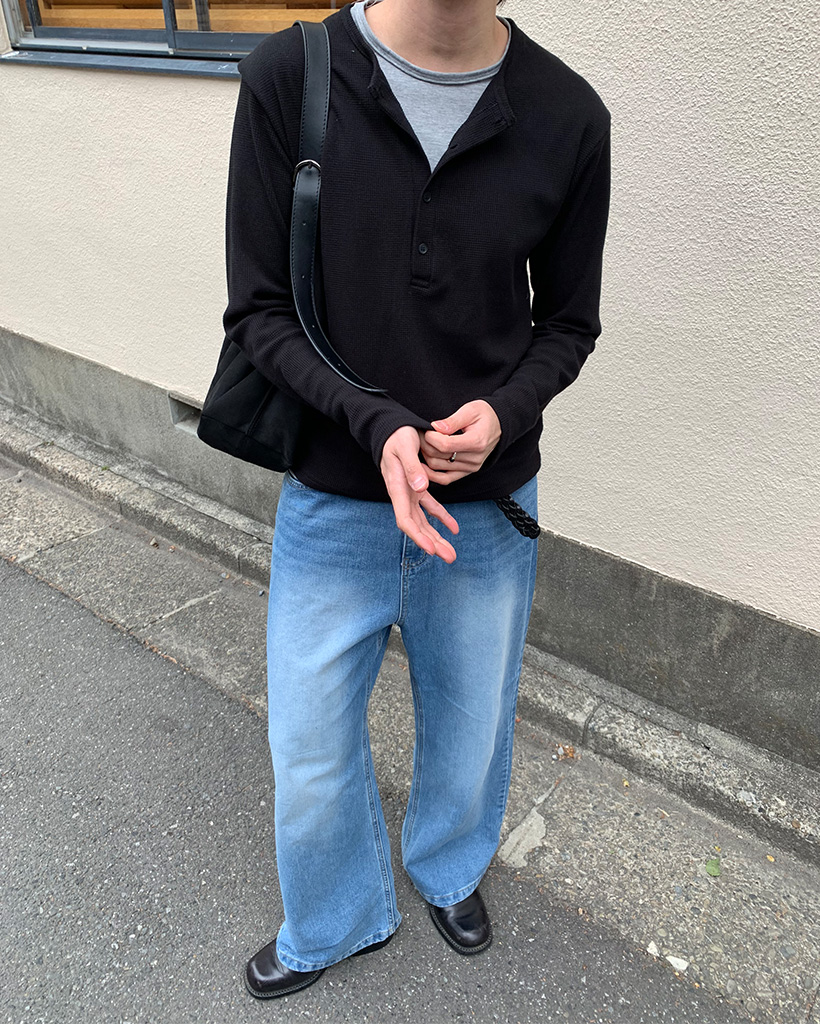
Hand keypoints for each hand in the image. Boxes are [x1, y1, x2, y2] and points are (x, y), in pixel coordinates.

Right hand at [380, 425, 459, 562]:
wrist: (392, 427)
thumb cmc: (396, 435)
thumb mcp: (404, 447)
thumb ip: (412, 467)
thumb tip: (421, 488)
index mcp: (397, 488)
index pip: (405, 519)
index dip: (418, 536)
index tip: (431, 549)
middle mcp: (402, 495)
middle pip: (416, 526)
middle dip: (432, 544)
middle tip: (449, 557)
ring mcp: (410, 493)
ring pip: (424, 521)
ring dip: (437, 537)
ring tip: (450, 552)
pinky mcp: (417, 488)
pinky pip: (430, 508)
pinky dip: (442, 518)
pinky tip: (454, 528)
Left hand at [420, 400, 500, 483]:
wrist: (498, 425)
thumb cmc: (484, 415)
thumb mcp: (470, 410)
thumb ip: (452, 421)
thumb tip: (434, 427)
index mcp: (477, 442)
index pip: (445, 445)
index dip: (430, 437)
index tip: (426, 429)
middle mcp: (475, 458)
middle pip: (439, 456)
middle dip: (425, 445)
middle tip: (419, 434)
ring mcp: (471, 467)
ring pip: (437, 467)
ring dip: (425, 456)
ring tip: (422, 444)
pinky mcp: (467, 472)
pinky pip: (445, 479)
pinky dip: (431, 474)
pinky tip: (423, 464)